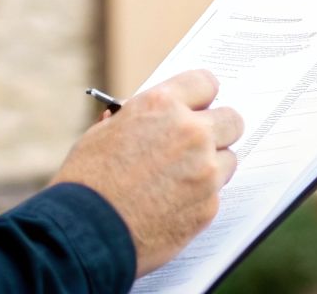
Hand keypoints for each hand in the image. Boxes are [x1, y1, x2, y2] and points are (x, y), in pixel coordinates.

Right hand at [50, 69, 242, 276]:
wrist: (85, 233)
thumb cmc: (87, 182)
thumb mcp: (103, 134)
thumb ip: (138, 120)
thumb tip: (152, 117)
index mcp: (162, 105)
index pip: (206, 82)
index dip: (201, 97)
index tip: (199, 106)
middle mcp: (190, 133)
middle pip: (232, 119)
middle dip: (218, 130)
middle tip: (199, 144)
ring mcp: (204, 171)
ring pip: (228, 159)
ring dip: (211, 166)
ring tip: (179, 180)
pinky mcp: (209, 207)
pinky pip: (216, 194)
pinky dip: (200, 199)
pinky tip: (172, 206)